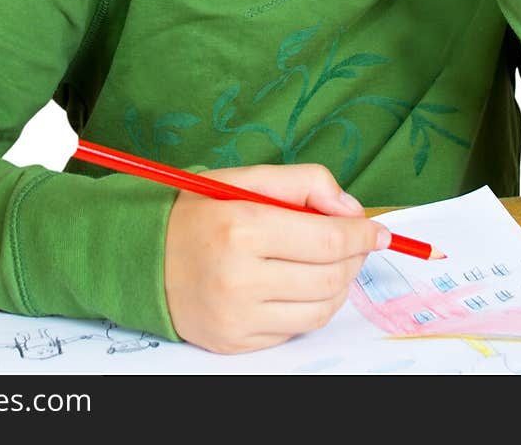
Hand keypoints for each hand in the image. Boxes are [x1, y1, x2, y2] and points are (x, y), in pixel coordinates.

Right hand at [163, 163, 389, 353]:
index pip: (327, 241)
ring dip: (338, 285)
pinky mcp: (235, 343)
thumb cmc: (198, 213)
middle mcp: (239, 277)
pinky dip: (309, 307)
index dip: (361, 235)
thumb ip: (302, 182)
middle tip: (356, 242)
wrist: (141, 258)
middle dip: (354, 257)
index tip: (379, 230)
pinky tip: (300, 284)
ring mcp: (237, 317)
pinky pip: (294, 330)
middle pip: (329, 277)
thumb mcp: (244, 179)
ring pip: (319, 309)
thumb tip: (351, 210)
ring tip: (331, 263)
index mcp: (242, 227)